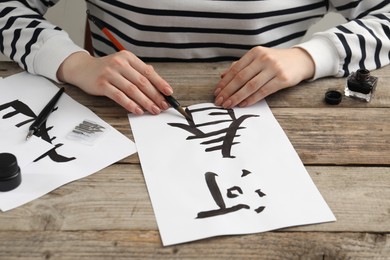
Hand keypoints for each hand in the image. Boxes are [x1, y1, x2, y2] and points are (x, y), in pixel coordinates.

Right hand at [57, 51, 172, 114]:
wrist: (82, 68)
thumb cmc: (106, 69)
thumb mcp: (123, 65)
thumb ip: (139, 72)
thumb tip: (158, 83)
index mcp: (128, 58)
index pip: (148, 72)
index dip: (160, 83)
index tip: (169, 93)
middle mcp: (120, 63)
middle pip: (142, 82)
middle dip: (155, 95)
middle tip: (163, 105)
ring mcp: (110, 73)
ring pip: (132, 90)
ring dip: (145, 102)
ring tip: (154, 110)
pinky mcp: (102, 84)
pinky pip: (119, 96)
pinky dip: (130, 104)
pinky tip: (138, 110)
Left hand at [214, 46, 314, 107]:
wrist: (300, 60)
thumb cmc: (275, 61)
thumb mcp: (258, 58)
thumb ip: (241, 66)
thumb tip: (223, 76)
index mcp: (255, 52)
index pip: (235, 69)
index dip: (224, 82)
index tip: (216, 92)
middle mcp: (263, 59)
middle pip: (241, 78)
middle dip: (228, 91)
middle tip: (219, 102)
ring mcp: (273, 68)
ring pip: (250, 86)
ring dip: (237, 97)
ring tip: (229, 105)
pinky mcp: (282, 79)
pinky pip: (263, 91)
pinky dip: (251, 99)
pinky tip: (243, 104)